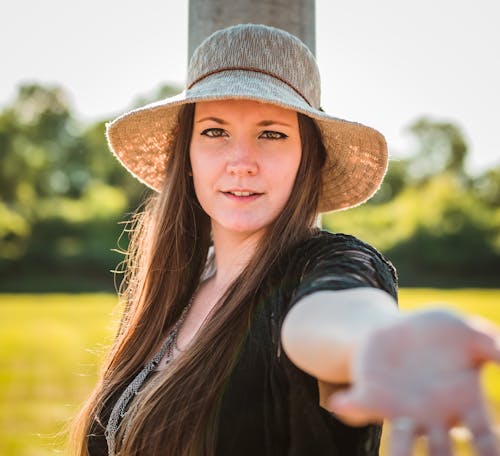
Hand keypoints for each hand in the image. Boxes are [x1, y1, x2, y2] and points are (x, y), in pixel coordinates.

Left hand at [325, 309, 499, 455]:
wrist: (398, 327)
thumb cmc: (439, 332)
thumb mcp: (467, 330)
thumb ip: (492, 343)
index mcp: (464, 405)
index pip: (484, 439)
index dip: (489, 450)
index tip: (491, 455)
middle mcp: (434, 417)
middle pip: (441, 452)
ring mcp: (402, 410)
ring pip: (400, 442)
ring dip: (399, 450)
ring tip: (398, 437)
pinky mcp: (372, 396)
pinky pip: (360, 408)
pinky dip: (350, 408)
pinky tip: (339, 402)